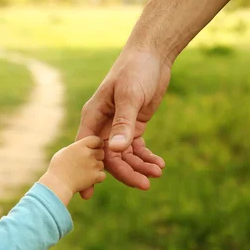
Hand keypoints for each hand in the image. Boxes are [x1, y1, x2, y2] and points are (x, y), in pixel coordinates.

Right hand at [39, 136, 105, 205]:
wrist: (58, 184)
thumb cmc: (57, 168)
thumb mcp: (65, 152)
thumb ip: (76, 149)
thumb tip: (82, 149)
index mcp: (80, 146)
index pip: (97, 140)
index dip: (97, 145)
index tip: (93, 149)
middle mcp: (88, 153)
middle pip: (101, 152)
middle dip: (96, 157)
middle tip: (87, 163)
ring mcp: (93, 165)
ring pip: (101, 165)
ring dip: (96, 168)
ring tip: (83, 173)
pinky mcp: (95, 176)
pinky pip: (102, 175)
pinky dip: (97, 178)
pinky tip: (88, 179)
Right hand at [77, 46, 170, 198]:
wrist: (153, 55)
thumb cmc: (135, 70)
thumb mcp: (130, 96)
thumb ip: (123, 124)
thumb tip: (116, 151)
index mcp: (94, 117)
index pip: (89, 150)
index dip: (90, 171)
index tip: (89, 195)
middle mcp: (103, 125)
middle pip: (110, 157)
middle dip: (126, 172)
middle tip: (145, 186)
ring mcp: (118, 127)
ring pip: (125, 155)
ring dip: (140, 166)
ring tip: (158, 173)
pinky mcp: (134, 126)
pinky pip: (137, 148)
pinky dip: (147, 157)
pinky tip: (160, 165)